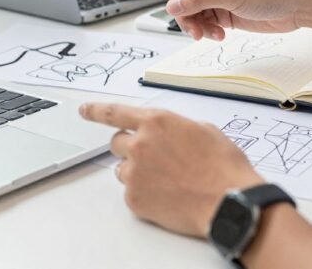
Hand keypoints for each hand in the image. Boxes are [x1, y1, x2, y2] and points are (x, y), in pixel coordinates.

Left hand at [80, 102, 262, 237]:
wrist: (228, 202)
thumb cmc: (222, 167)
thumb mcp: (204, 130)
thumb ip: (176, 127)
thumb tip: (169, 133)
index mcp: (156, 122)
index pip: (115, 112)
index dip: (96, 111)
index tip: (83, 110)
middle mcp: (140, 144)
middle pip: (117, 143)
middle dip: (130, 148)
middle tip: (152, 159)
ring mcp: (134, 173)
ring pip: (122, 170)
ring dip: (137, 172)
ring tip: (166, 181)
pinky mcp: (134, 198)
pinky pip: (130, 192)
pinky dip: (144, 194)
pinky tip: (167, 196)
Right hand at [120, 0, 311, 40]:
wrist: (296, 6)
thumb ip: (198, 1)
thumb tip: (172, 7)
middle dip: (184, 16)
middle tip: (195, 31)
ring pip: (190, 12)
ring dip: (196, 26)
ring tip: (210, 35)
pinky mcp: (225, 11)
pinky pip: (204, 21)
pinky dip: (208, 30)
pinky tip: (220, 35)